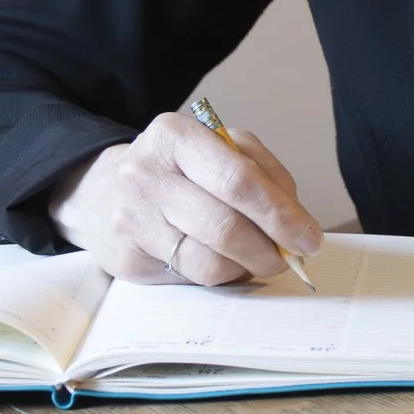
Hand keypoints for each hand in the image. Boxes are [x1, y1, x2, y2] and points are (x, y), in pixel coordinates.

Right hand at [44, 112, 324, 286]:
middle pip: (226, 224)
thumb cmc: (176, 170)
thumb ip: (260, 174)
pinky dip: (223, 275)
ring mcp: (133, 219)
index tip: (310, 237)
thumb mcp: (216, 150)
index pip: (238, 179)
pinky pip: (192, 277)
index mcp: (176, 136)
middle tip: (292, 257)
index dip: (281, 213)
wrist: (104, 193)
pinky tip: (228, 264)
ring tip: (260, 259)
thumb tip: (297, 223)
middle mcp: (147, 174)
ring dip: (249, 265)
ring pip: (210, 259)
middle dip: (270, 247)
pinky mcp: (127, 258)